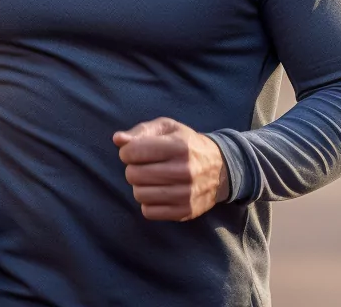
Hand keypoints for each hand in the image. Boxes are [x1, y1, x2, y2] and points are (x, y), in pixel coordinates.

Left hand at [113, 117, 229, 220]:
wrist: (221, 168)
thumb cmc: (187, 144)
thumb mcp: (168, 128)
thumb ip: (141, 131)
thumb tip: (118, 139)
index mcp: (179, 146)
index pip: (132, 152)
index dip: (127, 151)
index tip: (136, 151)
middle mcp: (184, 170)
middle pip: (133, 175)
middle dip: (134, 169)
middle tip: (146, 166)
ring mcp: (185, 193)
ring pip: (139, 194)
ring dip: (141, 186)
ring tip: (153, 179)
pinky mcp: (185, 211)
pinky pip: (149, 212)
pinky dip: (149, 203)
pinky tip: (160, 192)